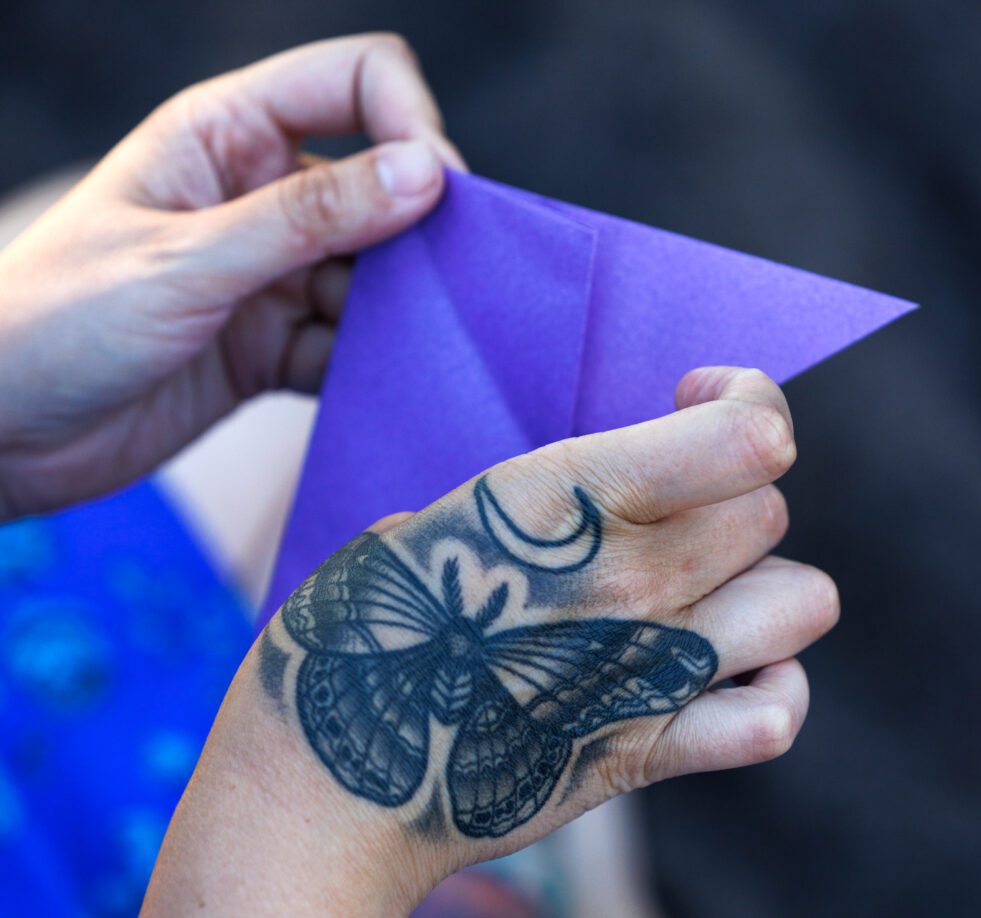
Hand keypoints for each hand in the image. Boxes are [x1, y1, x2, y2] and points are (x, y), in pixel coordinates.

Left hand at [0, 35, 463, 518]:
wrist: (1, 435)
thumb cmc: (56, 322)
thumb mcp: (186, 260)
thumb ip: (308, 217)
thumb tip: (423, 174)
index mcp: (228, 137)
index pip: (355, 84)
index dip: (409, 125)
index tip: (437, 197)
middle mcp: (261, 198)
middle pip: (382, 186)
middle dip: (418, 232)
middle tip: (446, 286)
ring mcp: (272, 276)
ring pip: (375, 276)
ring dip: (400, 310)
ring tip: (411, 347)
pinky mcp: (275, 347)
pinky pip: (350, 346)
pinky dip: (371, 366)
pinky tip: (376, 386)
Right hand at [144, 368, 838, 915]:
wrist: (326, 785)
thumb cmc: (354, 635)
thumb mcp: (434, 522)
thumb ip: (543, 508)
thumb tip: (610, 497)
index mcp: (563, 502)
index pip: (748, 436)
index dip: (745, 399)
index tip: (696, 398)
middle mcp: (626, 581)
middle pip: (768, 508)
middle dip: (730, 490)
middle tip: (671, 502)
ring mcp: (646, 674)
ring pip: (802, 600)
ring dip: (760, 585)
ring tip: (698, 590)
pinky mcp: (644, 755)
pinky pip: (775, 717)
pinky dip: (767, 690)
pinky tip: (719, 677)